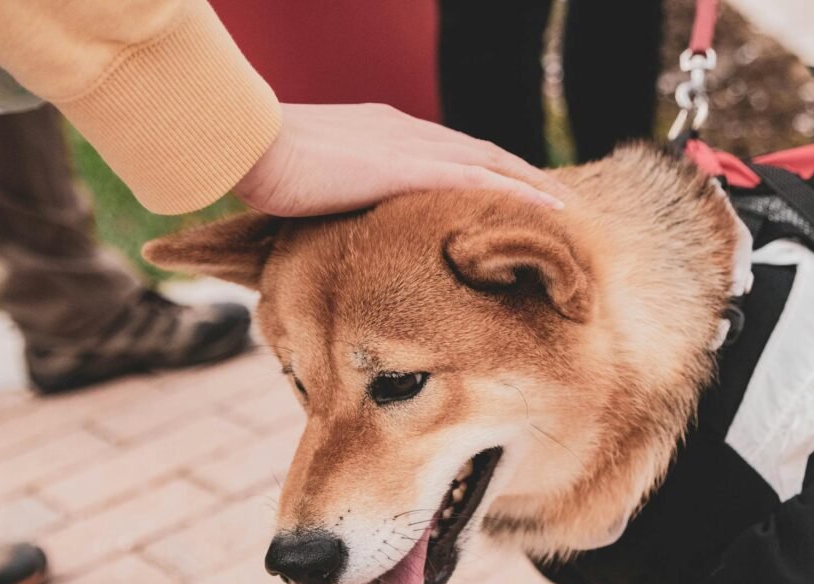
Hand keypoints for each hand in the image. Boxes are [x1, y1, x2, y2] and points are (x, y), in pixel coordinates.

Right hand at [233, 103, 564, 215]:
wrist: (252, 146)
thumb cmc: (267, 167)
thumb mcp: (312, 180)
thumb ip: (336, 195)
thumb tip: (336, 222)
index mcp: (383, 130)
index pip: (447, 149)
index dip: (481, 168)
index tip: (503, 188)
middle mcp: (406, 130)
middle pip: (478, 150)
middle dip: (516, 173)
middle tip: (550, 198)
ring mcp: (410, 145)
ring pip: (489, 161)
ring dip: (528, 183)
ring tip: (561, 207)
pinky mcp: (409, 167)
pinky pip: (479, 179)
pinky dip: (517, 192)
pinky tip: (547, 208)